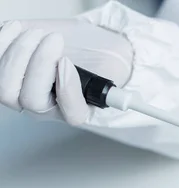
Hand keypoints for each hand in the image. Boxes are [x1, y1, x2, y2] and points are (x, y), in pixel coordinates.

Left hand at [0, 19, 131, 124]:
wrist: (85, 43)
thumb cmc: (99, 57)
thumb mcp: (113, 68)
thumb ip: (106, 81)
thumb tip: (100, 85)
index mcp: (76, 110)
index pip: (69, 113)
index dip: (66, 88)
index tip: (68, 62)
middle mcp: (46, 106)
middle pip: (29, 100)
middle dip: (39, 64)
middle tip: (54, 40)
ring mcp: (22, 90)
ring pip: (4, 86)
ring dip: (19, 53)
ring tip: (37, 34)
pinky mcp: (6, 71)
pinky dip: (3, 42)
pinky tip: (18, 30)